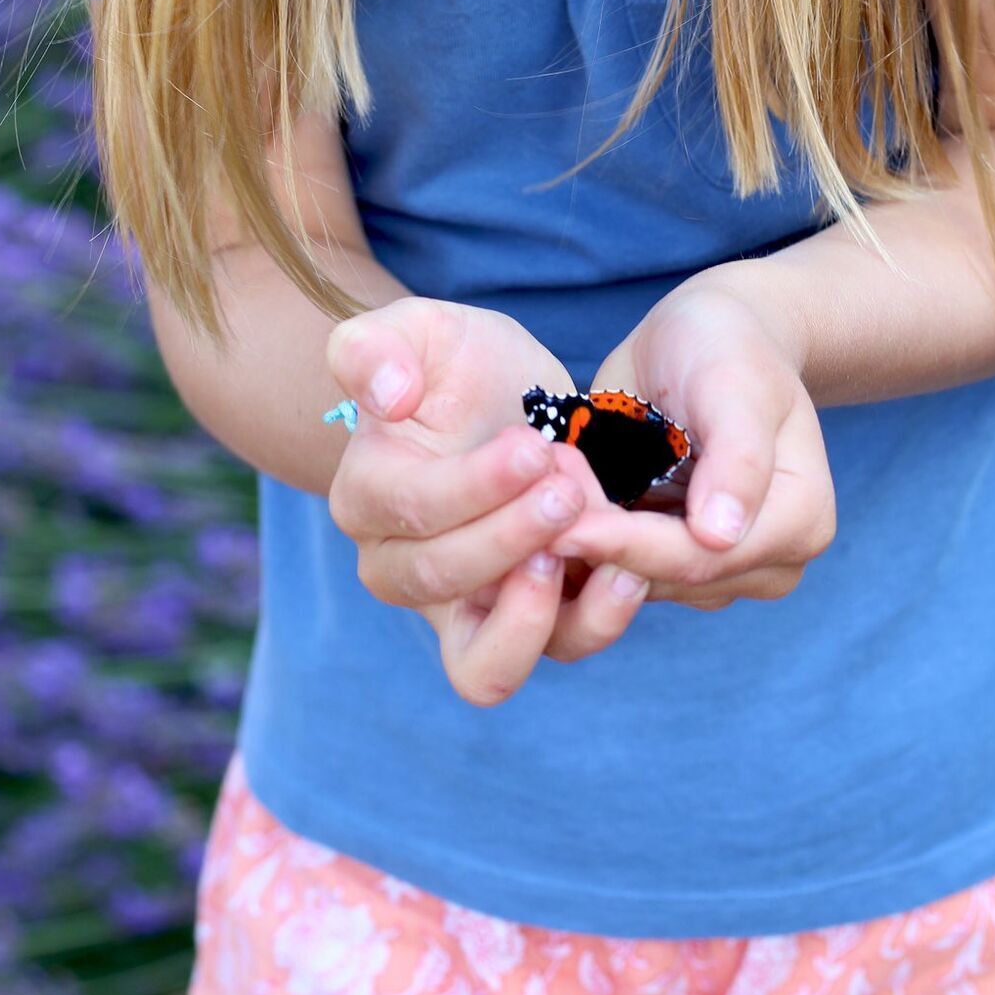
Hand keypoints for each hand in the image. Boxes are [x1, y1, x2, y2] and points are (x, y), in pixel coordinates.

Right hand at [325, 298, 649, 704]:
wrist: (508, 402)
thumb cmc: (456, 366)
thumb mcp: (419, 330)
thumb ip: (375, 347)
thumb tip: (384, 397)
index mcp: (365, 498)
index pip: (410, 511)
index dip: (473, 487)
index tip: (532, 447)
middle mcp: (400, 570)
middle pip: (443, 583)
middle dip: (511, 537)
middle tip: (568, 488)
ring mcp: (461, 608)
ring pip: (487, 663)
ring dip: (544, 612)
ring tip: (599, 550)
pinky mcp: (524, 622)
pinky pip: (549, 651)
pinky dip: (593, 622)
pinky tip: (629, 571)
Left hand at [537, 277, 835, 648]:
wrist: (708, 337)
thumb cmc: (727, 345)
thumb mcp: (734, 381)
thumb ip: (737, 454)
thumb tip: (721, 535)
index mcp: (801, 521)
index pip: (702, 556)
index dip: (628, 545)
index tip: (559, 523)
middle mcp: (768, 561)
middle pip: (666, 575)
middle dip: (595, 539)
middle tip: (528, 494)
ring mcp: (722, 568)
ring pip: (637, 580)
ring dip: (582, 537)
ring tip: (539, 481)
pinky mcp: (674, 561)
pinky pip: (620, 567)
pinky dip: (584, 534)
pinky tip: (549, 496)